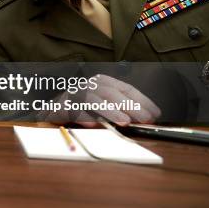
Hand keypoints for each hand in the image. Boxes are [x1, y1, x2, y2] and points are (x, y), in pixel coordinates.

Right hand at [45, 74, 160, 126]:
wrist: (53, 111)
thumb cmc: (83, 110)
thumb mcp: (106, 108)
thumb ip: (124, 112)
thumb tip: (147, 122)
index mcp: (102, 82)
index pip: (125, 88)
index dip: (142, 100)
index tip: (155, 114)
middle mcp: (89, 85)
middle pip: (111, 92)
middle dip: (130, 106)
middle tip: (144, 119)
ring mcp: (74, 94)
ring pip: (94, 99)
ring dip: (110, 111)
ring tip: (124, 122)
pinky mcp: (61, 106)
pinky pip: (74, 110)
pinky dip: (84, 117)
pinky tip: (93, 124)